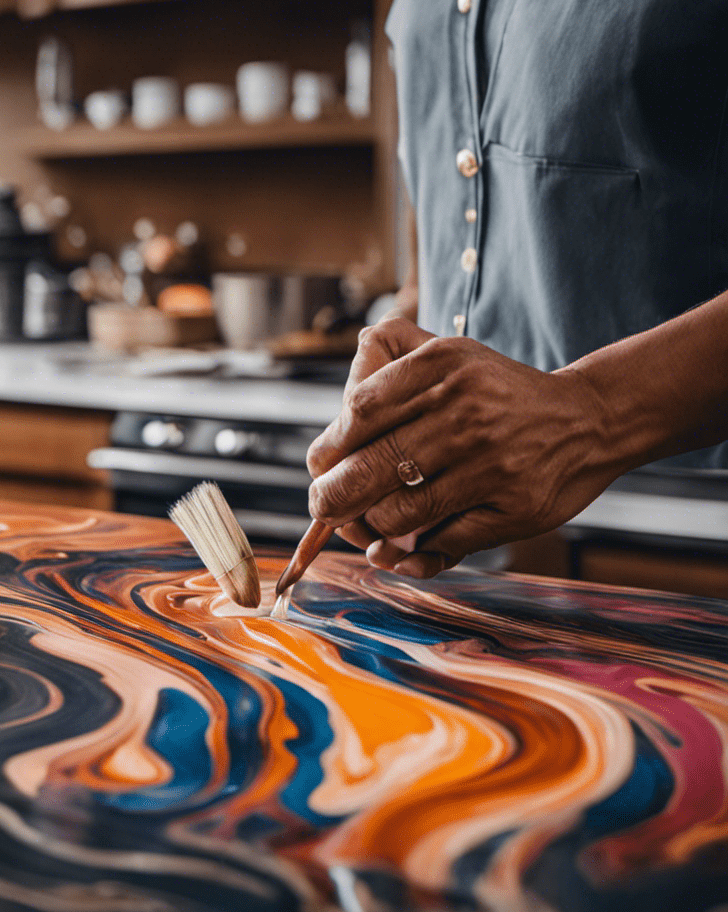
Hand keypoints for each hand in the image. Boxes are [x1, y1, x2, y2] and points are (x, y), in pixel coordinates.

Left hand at [306, 318, 618, 576]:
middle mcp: (465, 411)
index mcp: (441, 367)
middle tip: (324, 508)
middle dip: (332, 499)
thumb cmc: (495, 393)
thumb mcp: (447, 354)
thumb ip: (384, 366)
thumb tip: (331, 430)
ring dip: (373, 530)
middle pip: (370, 468)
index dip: (329, 448)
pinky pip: (442, 544)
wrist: (588, 419)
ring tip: (369, 528)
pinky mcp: (514, 508)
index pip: (360, 412)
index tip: (322, 465)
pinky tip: (399, 552)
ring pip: (398, 514)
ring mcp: (491, 463)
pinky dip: (411, 557)